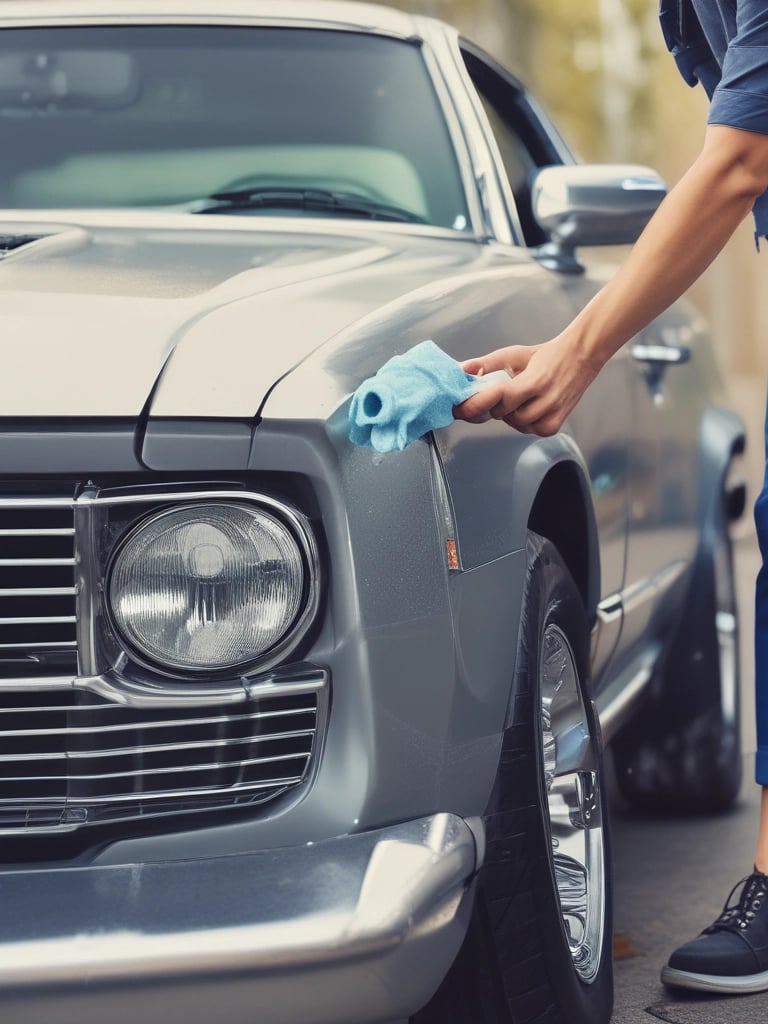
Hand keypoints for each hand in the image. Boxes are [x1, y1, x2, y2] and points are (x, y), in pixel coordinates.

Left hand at [453, 335, 602, 436]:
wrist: (580, 358)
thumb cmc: (544, 356)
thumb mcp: (513, 355)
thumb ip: (485, 364)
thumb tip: (460, 369)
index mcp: (534, 381)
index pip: (499, 397)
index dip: (476, 404)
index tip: (457, 408)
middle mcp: (546, 401)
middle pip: (503, 414)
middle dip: (496, 404)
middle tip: (504, 388)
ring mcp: (551, 417)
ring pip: (513, 424)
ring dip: (509, 413)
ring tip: (521, 395)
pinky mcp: (553, 427)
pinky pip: (526, 430)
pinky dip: (522, 421)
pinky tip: (530, 406)